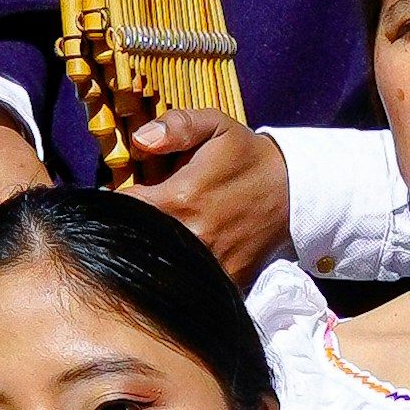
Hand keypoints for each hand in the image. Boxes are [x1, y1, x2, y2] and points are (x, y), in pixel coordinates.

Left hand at [124, 112, 295, 285]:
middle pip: (138, 241)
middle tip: (137, 217)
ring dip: (155, 252)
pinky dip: (182, 273)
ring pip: (162, 266)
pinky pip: (192, 284)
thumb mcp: (215, 125)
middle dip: (132, 229)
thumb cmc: (247, 156)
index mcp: (180, 199)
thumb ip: (176, 126)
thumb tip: (141, 139)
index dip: (114, 202)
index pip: (124, 208)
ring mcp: (210, 263)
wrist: (295, 191)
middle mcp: (192, 236)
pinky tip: (183, 256)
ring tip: (158, 237)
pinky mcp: (227, 280)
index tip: (120, 197)